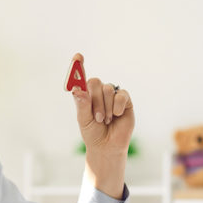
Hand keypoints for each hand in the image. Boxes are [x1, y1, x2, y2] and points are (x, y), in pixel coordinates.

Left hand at [67, 53, 133, 198]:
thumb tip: (77, 89)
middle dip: (94, 101)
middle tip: (98, 118)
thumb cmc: (93, 133)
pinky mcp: (125, 100)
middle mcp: (99, 92)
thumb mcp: (84, 119)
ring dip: (106, 108)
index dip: (78, 65)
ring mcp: (112, 95)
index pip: (81, 76)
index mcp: (85, 94)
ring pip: (107, 90)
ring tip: (106, 120)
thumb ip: (82, 104)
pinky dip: (117, 107)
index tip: (77, 56)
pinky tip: (117, 116)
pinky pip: (120, 95)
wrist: (107, 146)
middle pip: (95, 82)